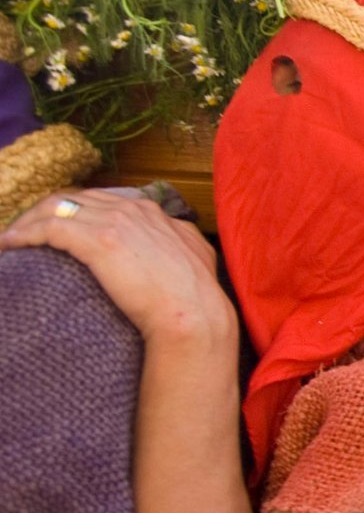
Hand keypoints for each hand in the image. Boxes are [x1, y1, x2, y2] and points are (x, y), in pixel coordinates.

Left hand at [0, 188, 233, 342]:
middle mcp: (131, 208)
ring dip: (27, 222)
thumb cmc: (196, 296)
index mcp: (151, 211)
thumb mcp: (195, 255)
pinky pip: (48, 227)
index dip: (73, 212)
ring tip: (12, 241)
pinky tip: (10, 246)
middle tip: (24, 234)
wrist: (194, 314)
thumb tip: (173, 236)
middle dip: (42, 213)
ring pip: (55, 208)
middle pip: (72, 198)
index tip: (56, 230)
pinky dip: (24, 234)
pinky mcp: (98, 239)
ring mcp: (115, 221)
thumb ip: (178, 238)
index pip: (98, 200)